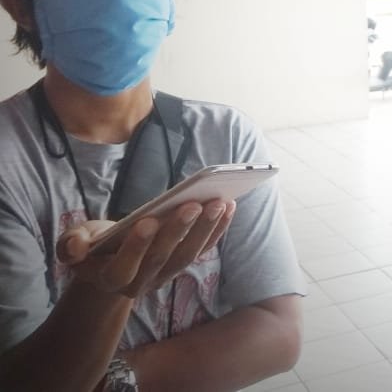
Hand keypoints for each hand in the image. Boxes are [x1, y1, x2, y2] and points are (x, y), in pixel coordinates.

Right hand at [57, 199, 235, 298]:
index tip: (147, 221)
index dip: (136, 247)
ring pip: (188, 255)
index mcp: (110, 277)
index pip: (124, 268)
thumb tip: (76, 248)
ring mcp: (165, 276)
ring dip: (206, 229)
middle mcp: (141, 283)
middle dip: (178, 230)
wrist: (109, 267)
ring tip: (219, 201)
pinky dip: (217, 228)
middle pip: (162, 258)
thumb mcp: (74, 244)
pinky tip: (228, 206)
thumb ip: (71, 245)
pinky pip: (203, 248)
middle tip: (193, 203)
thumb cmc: (93, 249)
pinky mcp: (182, 264)